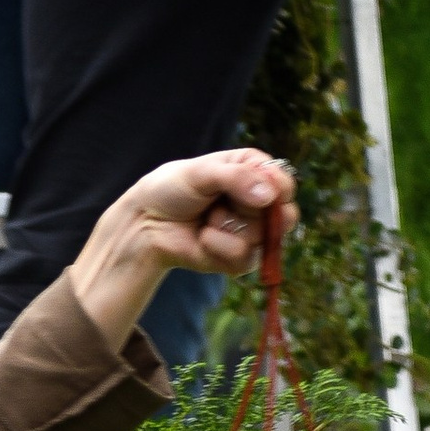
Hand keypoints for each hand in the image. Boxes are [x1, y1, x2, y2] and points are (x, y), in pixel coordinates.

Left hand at [69, 149, 295, 352]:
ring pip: (265, 237)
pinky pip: (245, 258)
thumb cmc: (170, 189)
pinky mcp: (239, 258)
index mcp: (250, 172)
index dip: (278, 188)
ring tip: (206, 219)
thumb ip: (236, 178)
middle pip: (285, 213)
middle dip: (255, 212)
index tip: (265, 191)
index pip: (282, 180)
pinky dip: (220, 248)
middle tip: (231, 205)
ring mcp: (250, 231)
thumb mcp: (201, 173)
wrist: (144, 223)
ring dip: (230, 229)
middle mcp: (256, 202)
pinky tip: (203, 238)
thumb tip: (269, 196)